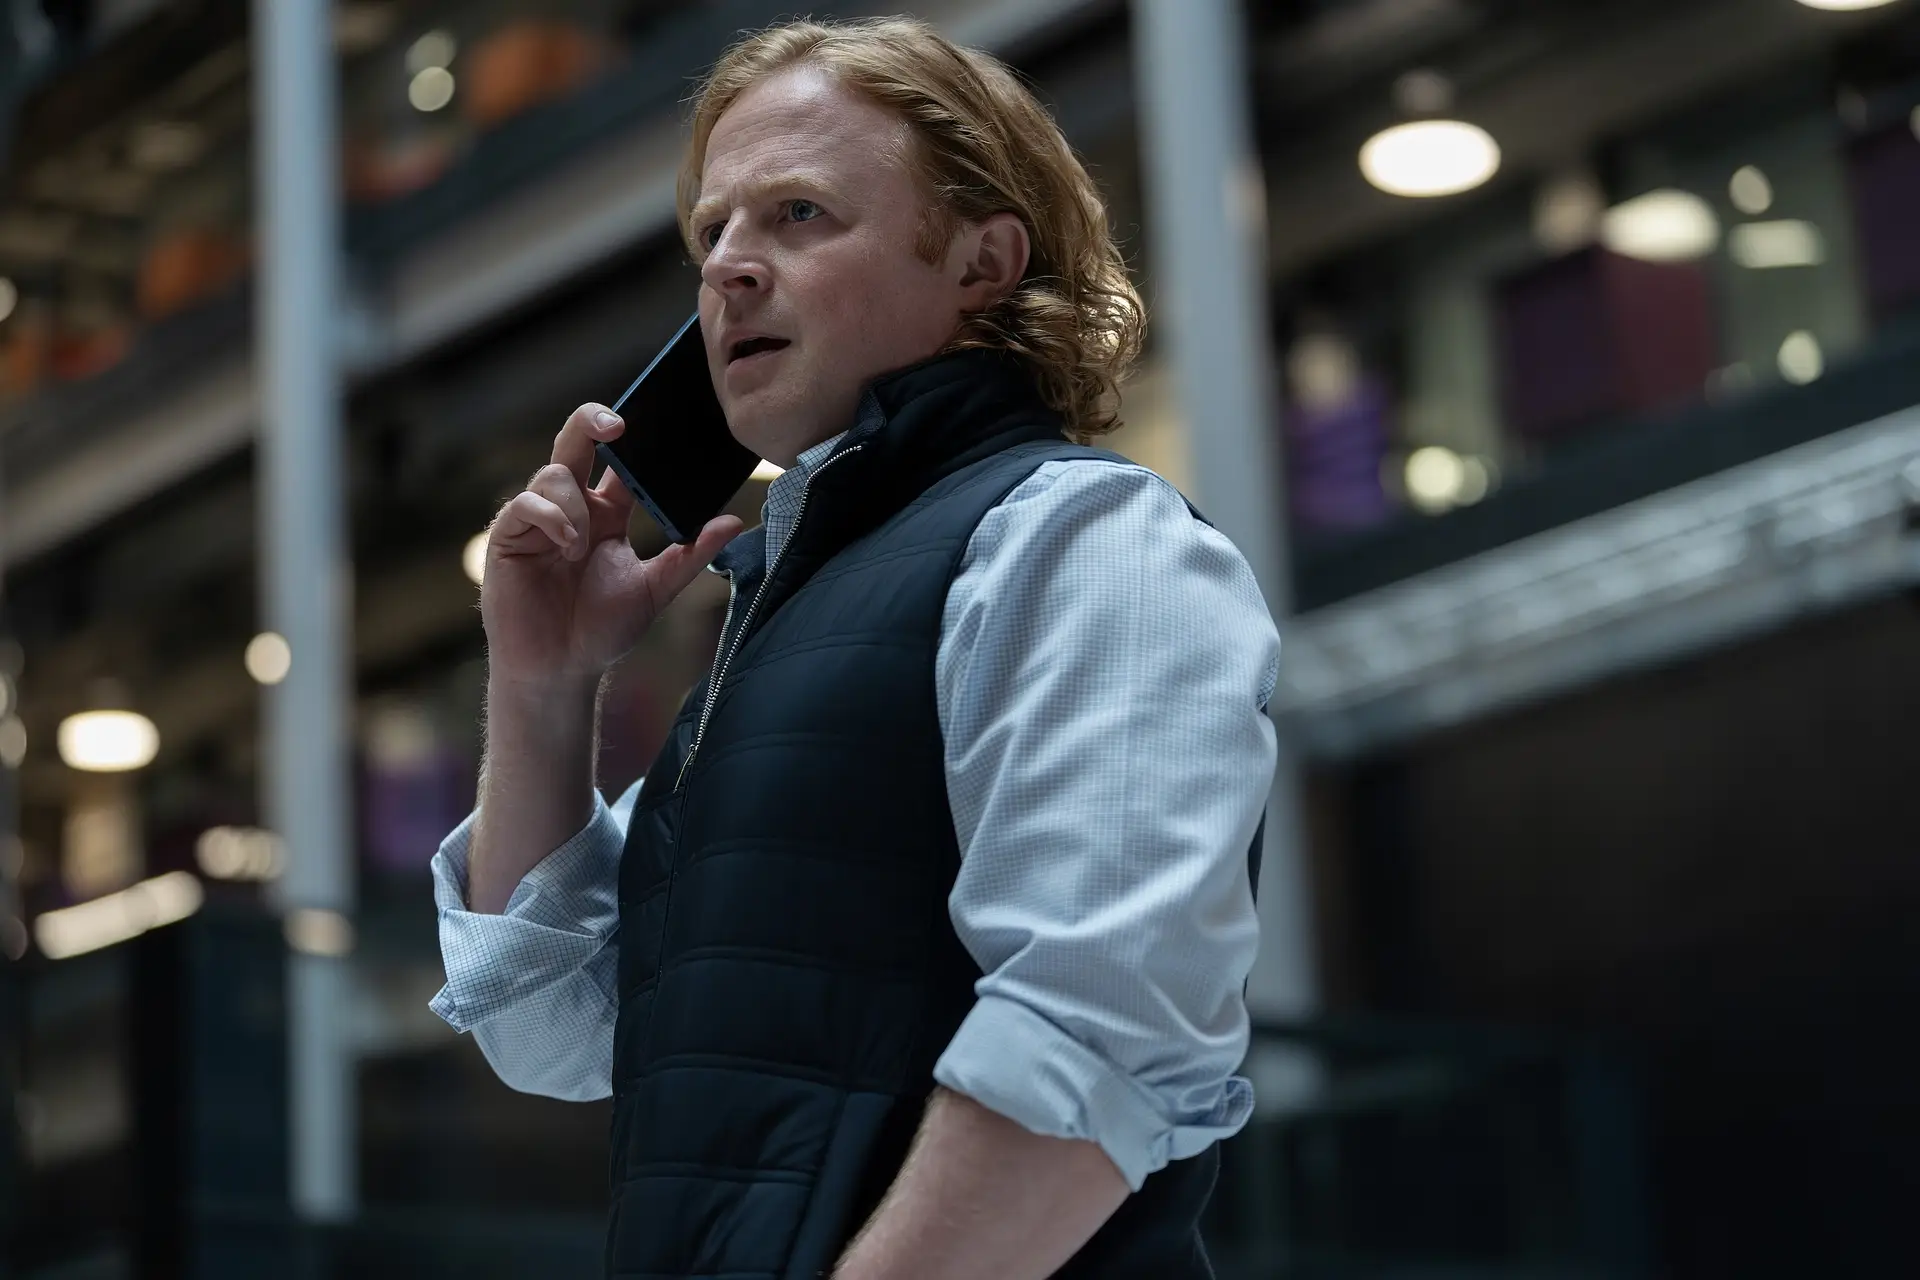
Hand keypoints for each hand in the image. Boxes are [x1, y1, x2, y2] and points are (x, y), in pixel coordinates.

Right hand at [481, 402, 741, 688]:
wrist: (562, 669)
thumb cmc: (602, 629)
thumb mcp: (656, 588)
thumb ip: (691, 554)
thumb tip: (734, 522)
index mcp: (606, 513)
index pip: (618, 461)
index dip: (631, 438)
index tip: (650, 426)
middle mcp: (572, 507)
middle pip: (575, 441)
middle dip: (591, 420)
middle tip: (616, 425)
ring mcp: (538, 519)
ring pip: (553, 473)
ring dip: (574, 504)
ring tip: (582, 547)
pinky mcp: (509, 536)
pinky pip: (526, 503)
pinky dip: (552, 518)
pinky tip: (568, 547)